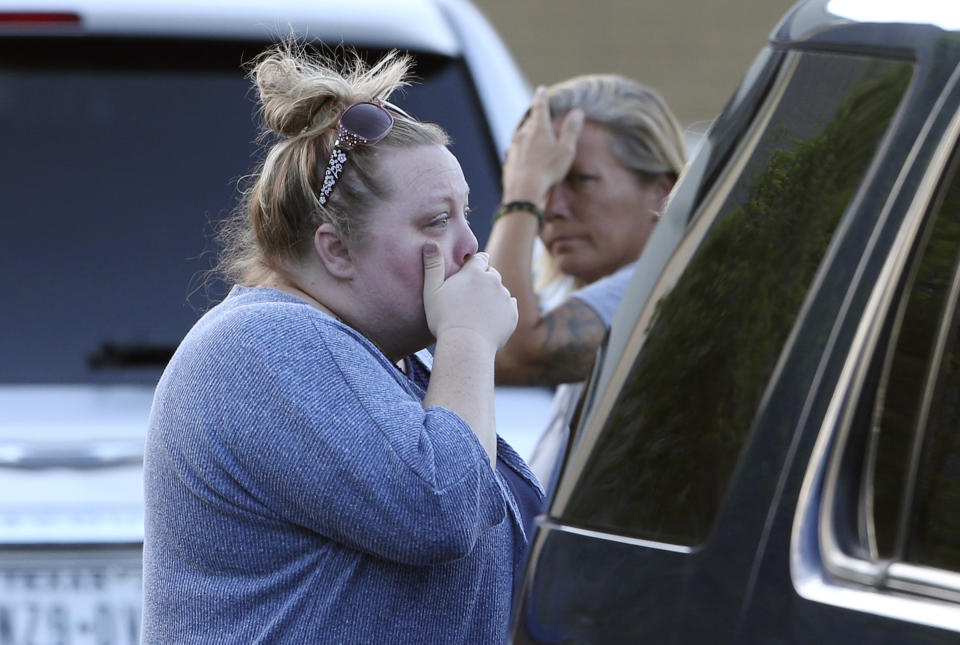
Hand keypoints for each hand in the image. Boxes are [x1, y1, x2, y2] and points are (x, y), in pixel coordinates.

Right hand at [423, 244, 517, 350]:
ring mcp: (505, 297)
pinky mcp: (512, 314)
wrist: (466, 345)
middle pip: (492, 274)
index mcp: (475, 272)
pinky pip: (509, 307)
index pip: (480, 258)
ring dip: (493, 296)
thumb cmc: (444, 318)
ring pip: (500, 291)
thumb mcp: (432, 291)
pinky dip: (501, 311)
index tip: (470, 270)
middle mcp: (494, 280)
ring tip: (479, 311)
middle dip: (484, 280)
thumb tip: (430, 244)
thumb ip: (432, 266)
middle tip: (471, 295)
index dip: (475, 263)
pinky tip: (489, 320)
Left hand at [502, 86, 583, 204]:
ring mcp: (514, 148)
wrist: (524, 192)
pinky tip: (524, 155)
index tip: (541, 89)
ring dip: (527, 132)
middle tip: (537, 111)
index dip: (541, 97)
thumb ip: (571, 130)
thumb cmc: (548, 170)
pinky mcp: (509, 161)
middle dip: (534, 116)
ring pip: (521, 135)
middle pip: (529, 121)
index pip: (540, 107)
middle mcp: (523, 135)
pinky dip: (521, 149)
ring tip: (531, 133)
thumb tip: (577, 111)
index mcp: (538, 128)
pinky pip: (516, 150)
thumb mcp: (566, 150)